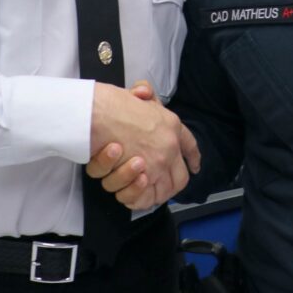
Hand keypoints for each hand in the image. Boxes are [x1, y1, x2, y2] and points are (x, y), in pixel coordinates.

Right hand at [87, 82, 198, 209]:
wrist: (98, 115)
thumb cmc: (111, 104)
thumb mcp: (134, 93)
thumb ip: (143, 93)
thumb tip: (143, 92)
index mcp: (171, 126)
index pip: (189, 144)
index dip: (192, 157)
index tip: (194, 165)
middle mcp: (169, 148)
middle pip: (180, 177)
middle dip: (170, 184)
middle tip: (154, 184)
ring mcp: (158, 165)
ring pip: (161, 192)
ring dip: (145, 190)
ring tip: (131, 179)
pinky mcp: (142, 179)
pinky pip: (144, 200)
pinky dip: (134, 197)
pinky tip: (126, 188)